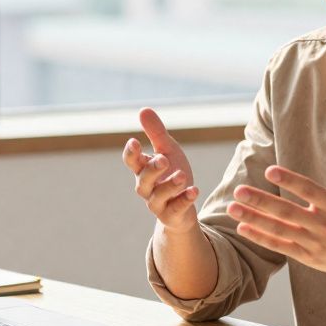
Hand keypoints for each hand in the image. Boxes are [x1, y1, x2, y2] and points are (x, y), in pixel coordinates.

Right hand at [123, 107, 199, 234]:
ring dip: (170, 186)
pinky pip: (176, 209)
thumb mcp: (167, 151)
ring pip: (158, 196)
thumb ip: (156, 133)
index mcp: (143, 170)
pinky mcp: (172, 215)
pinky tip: (194, 190)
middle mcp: (147, 188)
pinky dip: (184, 200)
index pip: (132, 162)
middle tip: (163, 159)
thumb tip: (143, 109)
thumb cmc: (172, 175)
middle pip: (143, 180)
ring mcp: (158, 204)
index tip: (134, 142)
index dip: (131, 153)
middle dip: (152, 170)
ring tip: (182, 175)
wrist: (183, 206)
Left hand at [228, 133, 325, 276]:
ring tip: (232, 208)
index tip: (269, 171)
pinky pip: (281, 247)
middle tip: (239, 190)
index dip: (290, 181)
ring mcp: (314, 242)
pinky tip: (243, 228)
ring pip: (280, 230)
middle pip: (287, 212)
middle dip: (261, 201)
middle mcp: (323, 224)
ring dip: (254, 219)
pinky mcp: (308, 256)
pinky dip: (261, 238)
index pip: (309, 190)